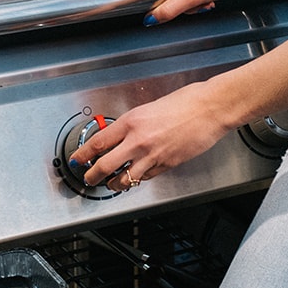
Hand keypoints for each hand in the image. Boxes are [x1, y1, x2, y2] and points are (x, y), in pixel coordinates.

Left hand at [70, 80, 228, 188]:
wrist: (209, 109)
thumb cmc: (186, 102)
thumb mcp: (151, 107)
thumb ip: (135, 123)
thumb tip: (122, 133)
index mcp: (132, 121)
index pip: (98, 142)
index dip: (83, 154)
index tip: (77, 158)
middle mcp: (138, 140)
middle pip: (104, 166)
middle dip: (92, 176)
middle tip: (88, 179)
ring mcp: (152, 155)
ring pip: (124, 179)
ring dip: (114, 185)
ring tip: (111, 185)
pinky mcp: (166, 165)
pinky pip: (145, 178)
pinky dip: (137, 181)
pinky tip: (135, 179)